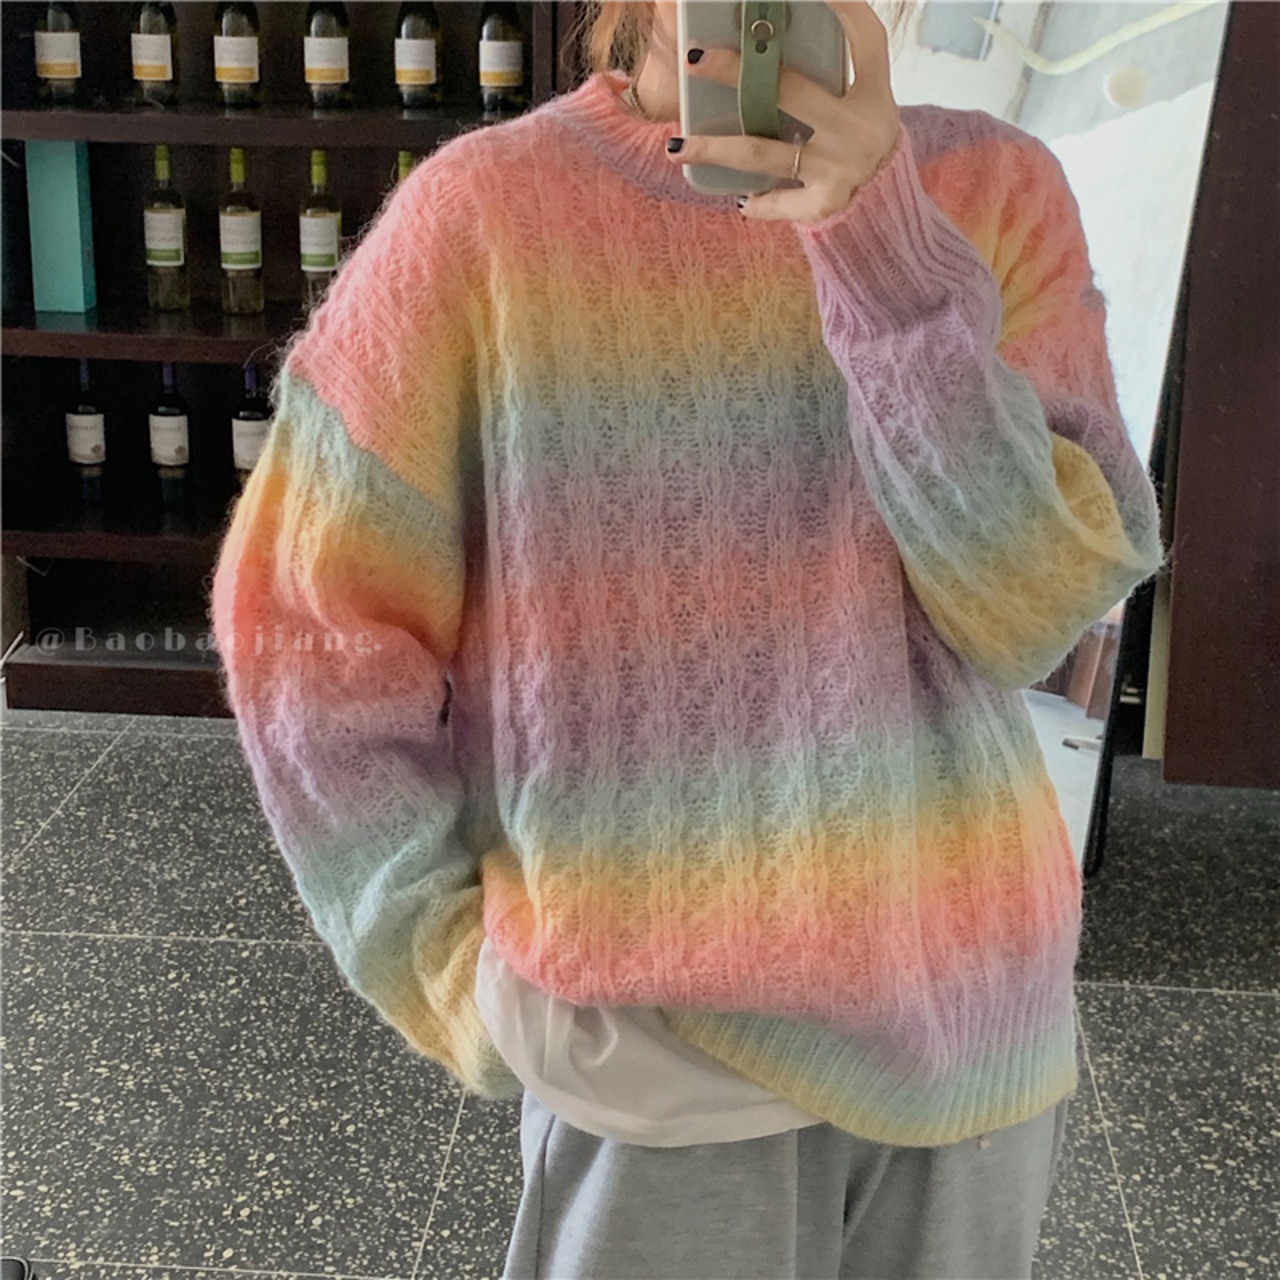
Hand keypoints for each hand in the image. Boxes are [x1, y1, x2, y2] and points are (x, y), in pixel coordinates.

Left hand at [663, 0, 900, 224]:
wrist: (886, 209)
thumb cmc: (860, 142)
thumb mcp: (862, 105)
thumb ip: (829, 77)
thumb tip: (767, 44)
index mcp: (873, 94)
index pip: (866, 39)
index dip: (845, 7)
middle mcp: (857, 128)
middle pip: (789, 90)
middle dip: (736, 71)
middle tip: (693, 58)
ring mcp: (839, 168)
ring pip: (762, 152)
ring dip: (714, 148)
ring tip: (675, 146)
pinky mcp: (824, 203)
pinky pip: (778, 201)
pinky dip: (757, 203)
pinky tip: (740, 201)